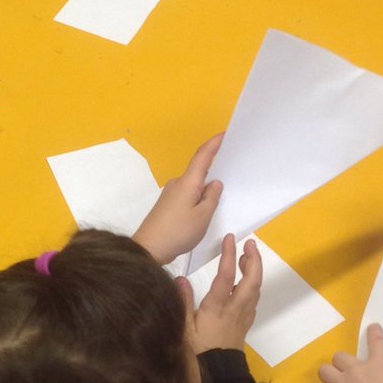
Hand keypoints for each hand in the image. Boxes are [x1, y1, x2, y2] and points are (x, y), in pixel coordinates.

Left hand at [133, 134, 223, 264]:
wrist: (149, 248)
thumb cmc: (178, 231)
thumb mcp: (203, 217)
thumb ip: (212, 198)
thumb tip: (215, 183)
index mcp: (188, 182)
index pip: (202, 156)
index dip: (214, 143)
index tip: (225, 134)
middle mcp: (178, 183)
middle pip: (198, 170)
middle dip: (214, 167)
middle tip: (232, 167)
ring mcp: (171, 194)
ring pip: (193, 185)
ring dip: (206, 185)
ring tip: (224, 191)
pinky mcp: (168, 205)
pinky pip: (188, 194)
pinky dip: (199, 196)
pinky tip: (207, 206)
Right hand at [180, 235, 261, 351]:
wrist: (218, 373)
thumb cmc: (199, 351)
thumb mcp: (184, 329)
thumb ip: (183, 303)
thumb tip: (180, 278)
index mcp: (218, 307)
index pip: (226, 276)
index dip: (229, 256)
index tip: (230, 238)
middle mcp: (235, 308)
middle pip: (252, 280)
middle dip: (254, 259)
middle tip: (250, 243)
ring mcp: (243, 315)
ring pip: (255, 288)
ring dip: (254, 270)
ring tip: (247, 256)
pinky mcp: (246, 322)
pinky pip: (253, 298)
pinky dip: (252, 284)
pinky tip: (245, 281)